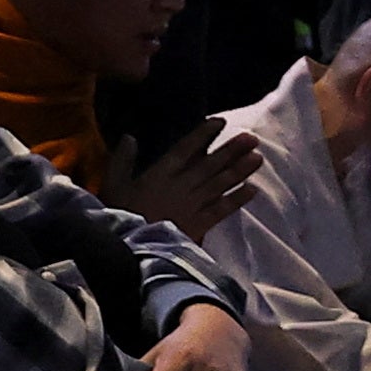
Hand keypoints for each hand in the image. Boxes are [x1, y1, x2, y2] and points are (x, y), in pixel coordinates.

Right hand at [121, 121, 248, 242]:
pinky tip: (252, 190)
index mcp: (161, 173)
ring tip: (258, 157)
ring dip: (240, 170)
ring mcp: (193, 204)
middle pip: (210, 164)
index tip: (219, 122)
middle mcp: (182, 185)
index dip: (203, 134)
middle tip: (252, 137)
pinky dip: (237, 199)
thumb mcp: (113, 184)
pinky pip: (222, 209)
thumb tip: (129, 136)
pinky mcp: (199, 224)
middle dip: (232, 150)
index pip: (185, 149)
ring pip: (220, 183)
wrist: (130, 249)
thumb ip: (122, 160)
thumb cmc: (119, 215)